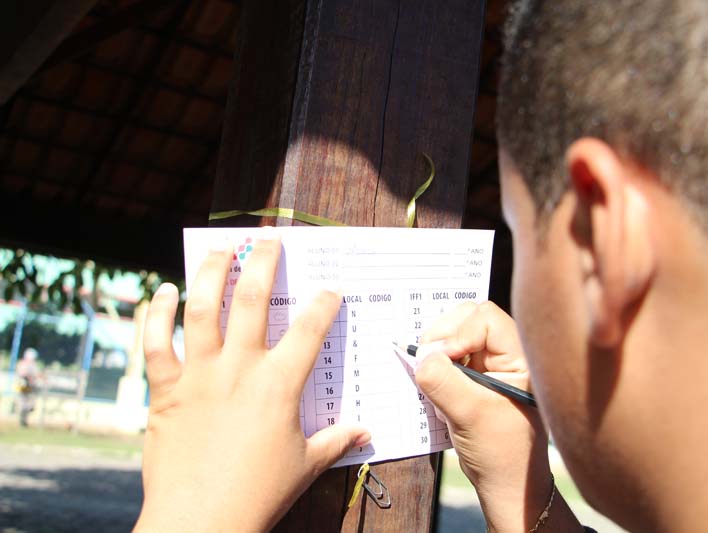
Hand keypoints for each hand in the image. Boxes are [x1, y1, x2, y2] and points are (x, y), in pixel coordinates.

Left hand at [135, 230, 369, 531]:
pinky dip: (156, 312)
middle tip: (269, 238)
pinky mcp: (164, 389)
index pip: (308, 330)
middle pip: (251, 299)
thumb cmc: (258, 494)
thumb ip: (336, 441)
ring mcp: (198, 374)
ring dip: (210, 272)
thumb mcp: (305, 466)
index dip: (323, 303)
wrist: (198, 522)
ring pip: (201, 308)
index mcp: (278, 385)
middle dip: (263, 262)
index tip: (330, 288)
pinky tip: (162, 290)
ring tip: (220, 248)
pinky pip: (155, 342)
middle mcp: (238, 368)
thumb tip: (366, 432)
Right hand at [415, 302, 579, 532]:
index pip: (485, 319)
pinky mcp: (475, 377)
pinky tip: (432, 384)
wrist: (506, 484)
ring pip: (456, 335)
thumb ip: (443, 381)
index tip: (443, 360)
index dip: (459, 333)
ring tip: (430, 376)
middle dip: (443, 335)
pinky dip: (436, 364)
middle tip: (425, 359)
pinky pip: (450, 356)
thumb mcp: (470, 415)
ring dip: (437, 350)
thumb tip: (420, 355)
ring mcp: (490, 365)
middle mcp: (507, 355)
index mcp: (520, 358)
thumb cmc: (501, 452)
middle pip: (469, 318)